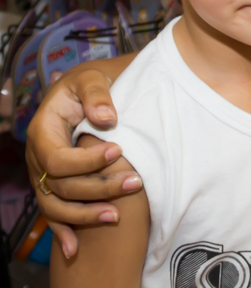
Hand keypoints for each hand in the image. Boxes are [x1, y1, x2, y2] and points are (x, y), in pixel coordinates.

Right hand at [26, 60, 141, 258]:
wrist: (87, 90)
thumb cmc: (89, 82)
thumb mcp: (91, 78)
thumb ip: (97, 95)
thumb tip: (106, 118)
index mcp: (42, 130)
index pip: (58, 158)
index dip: (87, 161)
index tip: (120, 152)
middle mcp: (38, 157)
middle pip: (60, 185)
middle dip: (97, 188)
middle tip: (135, 183)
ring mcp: (43, 174)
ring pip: (56, 205)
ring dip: (85, 214)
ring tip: (116, 216)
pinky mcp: (54, 185)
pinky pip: (53, 213)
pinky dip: (63, 232)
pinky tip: (75, 249)